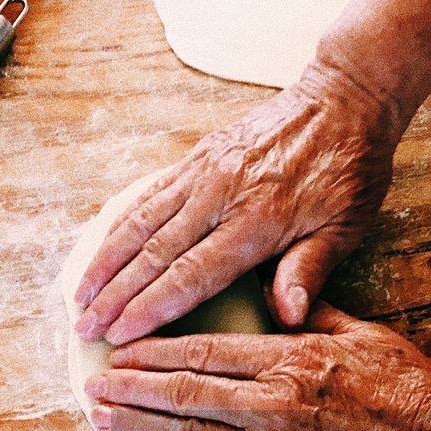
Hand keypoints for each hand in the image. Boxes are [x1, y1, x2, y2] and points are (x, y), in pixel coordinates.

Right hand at [74, 60, 401, 345]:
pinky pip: (149, 194)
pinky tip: (104, 248)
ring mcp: (205, 171)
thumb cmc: (351, 168)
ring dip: (106, 262)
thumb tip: (287, 317)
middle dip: (115, 296)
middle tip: (85, 328)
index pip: (191, 274)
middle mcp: (222, 194)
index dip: (150, 308)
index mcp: (258, 220)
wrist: (345, 95)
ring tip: (80, 295)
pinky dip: (120, 224)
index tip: (120, 335)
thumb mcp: (346, 226)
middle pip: (154, 253)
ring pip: (141, 222)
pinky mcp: (199, 156)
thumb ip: (310, 270)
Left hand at [86, 303, 430, 430]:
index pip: (204, 349)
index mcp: (291, 359)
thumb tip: (278, 294)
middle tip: (93, 383)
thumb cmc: (417, 398)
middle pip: (182, 391)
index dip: (155, 349)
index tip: (124, 347)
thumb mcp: (369, 336)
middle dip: (130, 386)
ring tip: (101, 417)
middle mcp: (271, 406)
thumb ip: (315, 313)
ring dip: (136, 425)